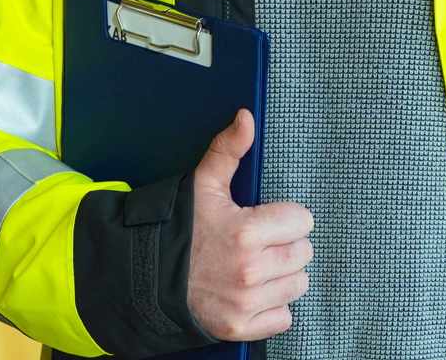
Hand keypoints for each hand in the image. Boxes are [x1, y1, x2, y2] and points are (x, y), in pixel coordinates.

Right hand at [186, 109, 313, 340]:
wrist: (142, 275)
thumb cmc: (177, 228)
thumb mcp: (202, 184)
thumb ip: (229, 149)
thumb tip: (246, 117)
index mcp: (247, 231)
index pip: (303, 220)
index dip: (286, 217)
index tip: (267, 219)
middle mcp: (250, 270)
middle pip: (303, 253)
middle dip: (285, 245)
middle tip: (259, 243)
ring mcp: (246, 302)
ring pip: (297, 284)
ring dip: (282, 276)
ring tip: (255, 266)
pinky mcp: (240, 327)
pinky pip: (284, 316)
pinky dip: (272, 307)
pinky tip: (251, 292)